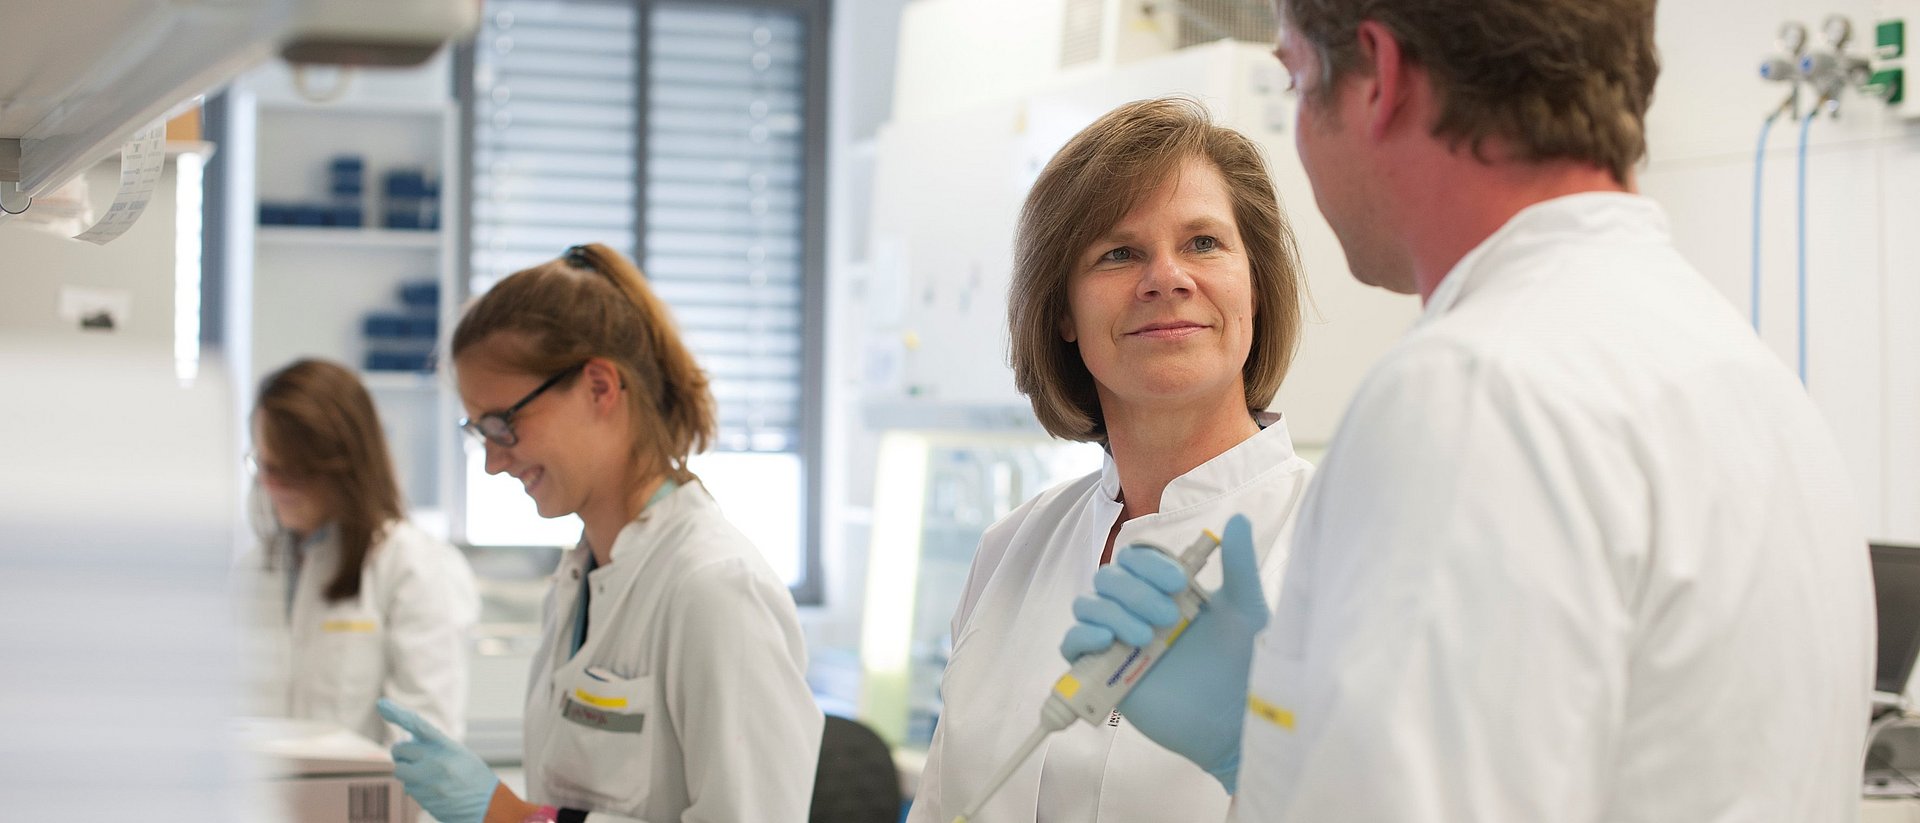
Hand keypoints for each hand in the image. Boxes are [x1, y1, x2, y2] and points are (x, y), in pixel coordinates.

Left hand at [377, 698, 499, 822]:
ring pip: (399, 770)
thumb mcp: (459, 754)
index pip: (418, 725)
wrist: (485, 806)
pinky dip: (414, 786)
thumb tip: (408, 740)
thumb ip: (434, 745)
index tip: (381, 705)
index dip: (398, 713)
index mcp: (447, 746)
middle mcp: (434, 761)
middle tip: (413, 756)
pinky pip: (407, 788)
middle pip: (400, 750)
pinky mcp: (421, 798)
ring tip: (425, 774)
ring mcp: (426, 781)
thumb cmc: (474, 777)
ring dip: (406, 770)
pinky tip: (431, 788)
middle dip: (403, 753)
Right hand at [1059, 514, 1267, 792]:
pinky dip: (1082, 636)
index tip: (1179, 583)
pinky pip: (1072, 644)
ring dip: (1110, 612)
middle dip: (1133, 591)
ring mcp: (1119, 641)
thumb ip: (1240, 566)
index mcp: (1167, 592)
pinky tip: (1107, 641)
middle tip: (1166, 616)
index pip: (1137, 559)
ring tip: (1145, 638)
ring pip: (1088, 605)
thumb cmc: (1244, 666)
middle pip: (1109, 578)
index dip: (1150, 565)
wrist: (1235, 721)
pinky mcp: (1103, 673)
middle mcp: (1138, 611)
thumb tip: (1237, 519)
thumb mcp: (1247, 611)